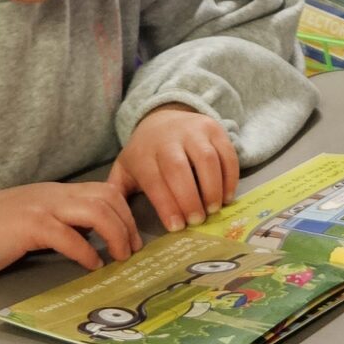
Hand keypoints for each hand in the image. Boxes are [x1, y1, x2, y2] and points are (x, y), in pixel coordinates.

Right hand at [0, 181, 137, 276]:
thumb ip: (63, 223)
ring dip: (115, 235)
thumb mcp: (36, 220)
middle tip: (132, 250)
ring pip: (95, 211)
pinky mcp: (30, 226)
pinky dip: (86, 252)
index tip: (133, 236)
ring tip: (119, 257)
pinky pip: (69, 236)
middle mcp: (54, 194)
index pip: (103, 190)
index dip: (125, 211)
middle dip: (127, 223)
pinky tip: (92, 265)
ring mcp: (42, 207)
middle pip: (106, 197)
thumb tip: (91, 237)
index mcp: (57, 193)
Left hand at [110, 104, 240, 230]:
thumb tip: (113, 221)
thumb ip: (117, 192)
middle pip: (179, 169)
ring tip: (213, 209)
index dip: (166, 205)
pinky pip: (226, 153)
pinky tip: (227, 196)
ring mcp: (194, 130)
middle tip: (196, 221)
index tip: (176, 227)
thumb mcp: (125, 168)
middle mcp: (168, 138)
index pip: (154, 180)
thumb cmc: (145, 152)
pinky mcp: (214, 128)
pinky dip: (230, 177)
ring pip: (206, 159)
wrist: (163, 116)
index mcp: (143, 153)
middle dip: (189, 199)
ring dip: (212, 188)